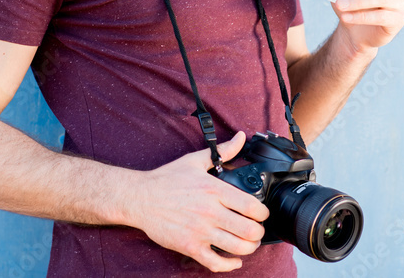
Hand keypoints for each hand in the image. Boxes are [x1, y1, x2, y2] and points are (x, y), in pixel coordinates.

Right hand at [128, 131, 268, 271]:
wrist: (140, 198)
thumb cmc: (167, 179)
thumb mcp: (196, 160)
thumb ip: (223, 151)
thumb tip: (241, 138)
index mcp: (215, 190)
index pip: (252, 206)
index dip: (263, 213)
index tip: (262, 214)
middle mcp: (210, 212)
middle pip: (249, 230)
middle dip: (258, 233)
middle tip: (256, 230)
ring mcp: (200, 231)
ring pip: (237, 248)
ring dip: (249, 248)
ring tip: (248, 243)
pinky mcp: (189, 246)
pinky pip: (216, 262)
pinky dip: (229, 265)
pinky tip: (234, 260)